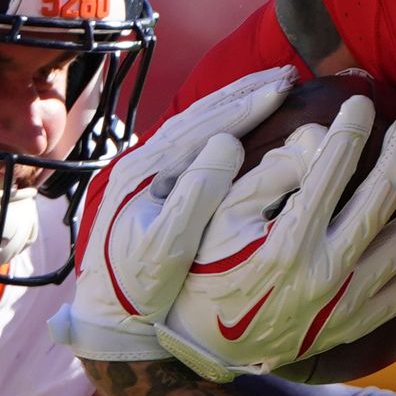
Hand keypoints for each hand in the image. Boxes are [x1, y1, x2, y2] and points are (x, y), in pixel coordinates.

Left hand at [67, 68, 298, 369]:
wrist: (110, 320)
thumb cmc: (140, 293)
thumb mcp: (166, 250)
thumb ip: (195, 198)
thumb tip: (228, 144)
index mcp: (143, 174)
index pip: (201, 126)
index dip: (244, 105)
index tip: (282, 87)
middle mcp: (142, 164)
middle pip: (198, 114)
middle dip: (243, 92)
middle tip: (286, 75)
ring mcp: (147, 173)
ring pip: (196, 124)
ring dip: (236, 103)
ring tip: (273, 88)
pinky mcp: (155, 186)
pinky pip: (194, 142)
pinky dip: (225, 125)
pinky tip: (250, 121)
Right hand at [166, 93, 395, 381]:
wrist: (205, 347)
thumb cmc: (208, 271)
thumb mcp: (218, 217)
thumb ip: (267, 175)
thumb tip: (316, 142)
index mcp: (287, 241)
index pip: (332, 169)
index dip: (351, 129)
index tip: (361, 103)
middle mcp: (323, 273)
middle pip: (380, 201)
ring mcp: (344, 304)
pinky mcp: (353, 326)